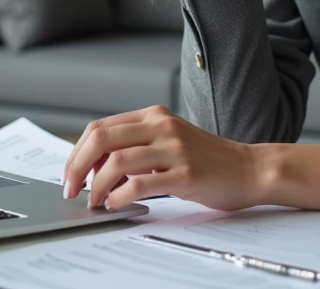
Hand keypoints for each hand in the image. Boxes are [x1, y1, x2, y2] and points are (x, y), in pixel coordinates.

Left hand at [62, 105, 259, 211]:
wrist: (249, 168)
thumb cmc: (207, 160)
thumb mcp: (169, 140)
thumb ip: (138, 145)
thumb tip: (95, 166)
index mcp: (154, 115)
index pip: (100, 127)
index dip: (77, 152)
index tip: (69, 174)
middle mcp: (161, 126)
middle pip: (101, 139)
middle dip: (77, 166)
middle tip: (71, 189)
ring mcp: (174, 148)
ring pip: (116, 161)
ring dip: (96, 185)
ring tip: (94, 201)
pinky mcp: (185, 173)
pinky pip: (139, 183)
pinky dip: (119, 196)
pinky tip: (116, 204)